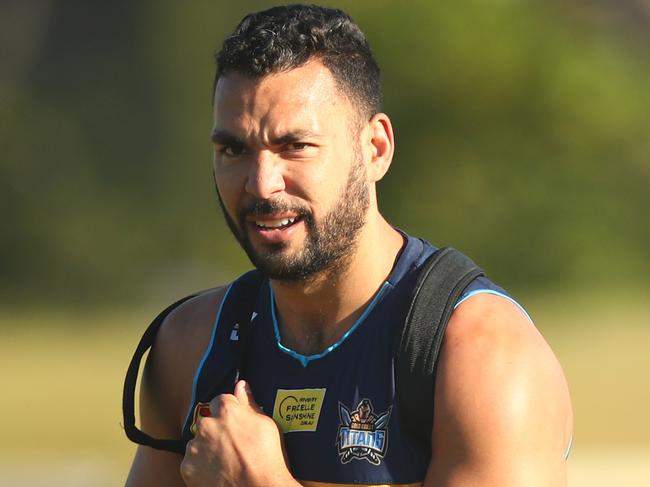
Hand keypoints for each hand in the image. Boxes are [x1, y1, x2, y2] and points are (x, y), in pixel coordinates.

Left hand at [180, 380, 297, 486]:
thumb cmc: (267, 457)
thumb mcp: (265, 424)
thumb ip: (248, 403)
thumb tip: (242, 385)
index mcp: (226, 411)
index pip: (221, 401)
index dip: (229, 413)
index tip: (236, 424)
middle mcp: (207, 425)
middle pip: (208, 421)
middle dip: (216, 430)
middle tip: (232, 446)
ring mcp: (195, 447)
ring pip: (198, 442)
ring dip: (207, 448)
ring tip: (226, 462)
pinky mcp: (188, 467)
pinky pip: (192, 462)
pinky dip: (201, 466)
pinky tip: (217, 472)